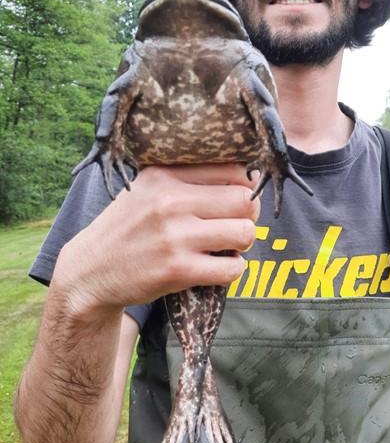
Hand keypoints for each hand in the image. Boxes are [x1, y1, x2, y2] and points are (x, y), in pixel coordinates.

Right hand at [53, 164, 259, 317]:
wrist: (90, 271)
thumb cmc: (127, 228)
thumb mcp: (147, 189)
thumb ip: (186, 179)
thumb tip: (245, 180)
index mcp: (164, 175)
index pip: (233, 170)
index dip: (244, 187)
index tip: (236, 200)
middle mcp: (169, 202)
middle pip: (245, 201)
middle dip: (247, 215)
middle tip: (234, 225)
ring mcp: (174, 237)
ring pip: (244, 233)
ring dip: (242, 243)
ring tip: (226, 246)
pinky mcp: (178, 270)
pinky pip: (233, 268)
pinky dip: (232, 270)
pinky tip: (216, 267)